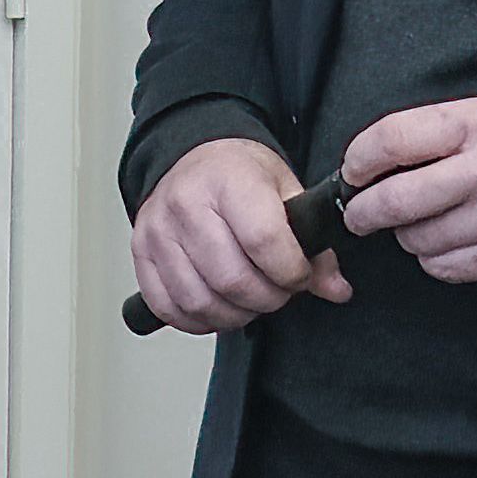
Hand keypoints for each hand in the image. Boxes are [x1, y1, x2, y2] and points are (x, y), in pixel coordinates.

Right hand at [127, 134, 340, 332]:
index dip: (291, 271)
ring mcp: (158, 232)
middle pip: (232, 279)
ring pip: (200, 301)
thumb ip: (312, 243)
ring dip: (234, 314)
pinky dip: (199, 320)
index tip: (299, 275)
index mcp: (229, 180)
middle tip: (278, 290)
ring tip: (249, 300)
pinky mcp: (141, 254)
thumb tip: (335, 289)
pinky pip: (169, 307)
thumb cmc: (238, 174)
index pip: (264, 241)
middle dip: (267, 299)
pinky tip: (218, 305)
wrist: (194, 158)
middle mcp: (186, 204)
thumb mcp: (285, 192)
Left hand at [333, 100, 476, 281]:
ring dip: (406, 234)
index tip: (353, 171)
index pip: (392, 140)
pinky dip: (433, 257)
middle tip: (359, 213)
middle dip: (363, 211)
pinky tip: (447, 239)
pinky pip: (442, 266)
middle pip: (394, 201)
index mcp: (474, 126)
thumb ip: (433, 134)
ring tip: (421, 220)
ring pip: (415, 239)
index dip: (359, 159)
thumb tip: (372, 163)